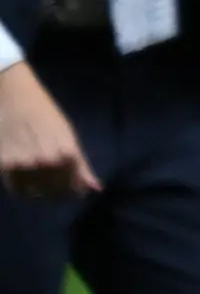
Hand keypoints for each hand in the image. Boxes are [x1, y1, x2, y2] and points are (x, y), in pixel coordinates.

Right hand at [0, 60, 96, 198]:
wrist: (16, 100)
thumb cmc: (47, 117)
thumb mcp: (69, 138)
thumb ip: (82, 166)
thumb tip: (96, 189)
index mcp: (67, 154)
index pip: (73, 188)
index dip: (74, 193)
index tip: (74, 192)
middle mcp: (46, 162)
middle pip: (54, 192)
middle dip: (57, 193)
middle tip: (55, 186)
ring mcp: (24, 164)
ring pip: (34, 193)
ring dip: (39, 191)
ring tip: (40, 178)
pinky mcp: (5, 165)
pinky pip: (16, 188)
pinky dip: (22, 187)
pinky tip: (26, 176)